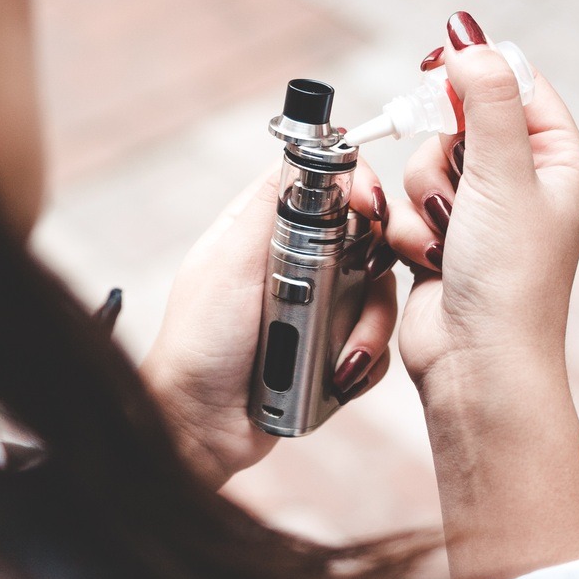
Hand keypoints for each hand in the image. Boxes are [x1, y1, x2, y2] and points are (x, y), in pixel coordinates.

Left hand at [140, 163, 399, 490]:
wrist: (200, 426)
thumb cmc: (200, 342)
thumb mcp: (228, 264)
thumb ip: (270, 209)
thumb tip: (309, 153)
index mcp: (267, 228)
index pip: (327, 180)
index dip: (359, 184)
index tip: (372, 206)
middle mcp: (299, 260)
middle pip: (369, 234)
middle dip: (376, 262)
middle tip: (362, 285)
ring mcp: (320, 306)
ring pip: (379, 292)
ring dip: (367, 326)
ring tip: (339, 359)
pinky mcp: (334, 349)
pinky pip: (376, 343)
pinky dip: (364, 361)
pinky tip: (338, 378)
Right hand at [380, 14, 578, 578]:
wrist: (477, 363)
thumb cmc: (508, 279)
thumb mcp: (503, 174)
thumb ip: (485, 100)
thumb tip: (467, 38)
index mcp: (558, 160)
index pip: (517, 84)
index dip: (474, 72)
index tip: (435, 67)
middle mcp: (523, 183)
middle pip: (459, 121)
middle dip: (443, 152)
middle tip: (455, 189)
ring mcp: (480, 214)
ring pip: (425, 163)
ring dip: (423, 198)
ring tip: (447, 238)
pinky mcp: (442, 241)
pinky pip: (407, 206)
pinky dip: (409, 231)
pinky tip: (429, 262)